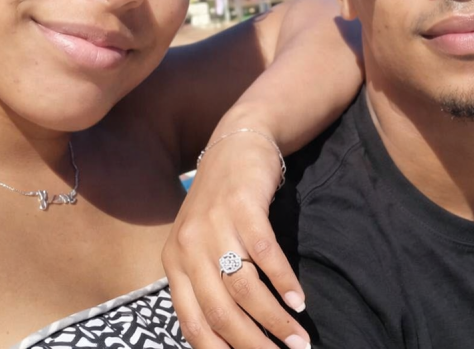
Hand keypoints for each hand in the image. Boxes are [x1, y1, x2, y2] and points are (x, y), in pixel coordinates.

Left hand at [163, 131, 309, 348]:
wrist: (236, 144)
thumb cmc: (221, 204)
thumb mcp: (200, 243)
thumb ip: (205, 283)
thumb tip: (226, 339)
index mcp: (174, 263)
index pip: (192, 323)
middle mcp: (188, 247)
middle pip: (219, 312)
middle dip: (254, 345)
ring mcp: (215, 225)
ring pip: (243, 288)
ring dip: (275, 320)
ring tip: (300, 340)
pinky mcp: (243, 206)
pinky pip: (265, 254)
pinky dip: (283, 281)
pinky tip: (299, 300)